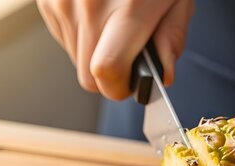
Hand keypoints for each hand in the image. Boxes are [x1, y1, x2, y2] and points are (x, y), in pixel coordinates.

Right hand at [36, 0, 193, 98]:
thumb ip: (172, 37)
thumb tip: (163, 75)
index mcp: (128, 8)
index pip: (106, 72)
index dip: (119, 88)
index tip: (130, 84)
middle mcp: (89, 5)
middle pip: (87, 75)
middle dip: (109, 76)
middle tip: (128, 54)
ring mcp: (62, 1)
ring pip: (75, 58)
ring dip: (95, 52)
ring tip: (113, 22)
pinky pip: (63, 37)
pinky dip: (81, 34)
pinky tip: (97, 11)